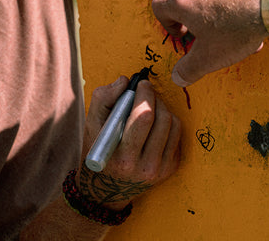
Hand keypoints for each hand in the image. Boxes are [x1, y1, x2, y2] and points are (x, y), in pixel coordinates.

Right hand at [77, 76, 181, 208]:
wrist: (105, 189)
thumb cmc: (97, 150)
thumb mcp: (91, 124)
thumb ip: (104, 98)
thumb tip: (125, 81)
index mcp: (124, 158)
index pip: (144, 117)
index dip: (145, 94)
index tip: (141, 83)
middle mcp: (145, 167)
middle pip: (162, 118)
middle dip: (154, 97)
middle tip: (145, 92)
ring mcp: (160, 170)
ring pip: (173, 123)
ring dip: (162, 108)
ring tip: (148, 108)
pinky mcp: (170, 169)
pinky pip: (177, 134)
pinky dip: (168, 122)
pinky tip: (153, 125)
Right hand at [151, 0, 268, 86]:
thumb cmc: (237, 29)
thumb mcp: (210, 58)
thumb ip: (189, 69)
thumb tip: (177, 77)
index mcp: (184, 2)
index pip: (159, 4)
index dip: (166, 21)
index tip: (183, 33)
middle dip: (190, 10)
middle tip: (204, 26)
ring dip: (214, 1)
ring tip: (233, 22)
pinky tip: (249, 8)